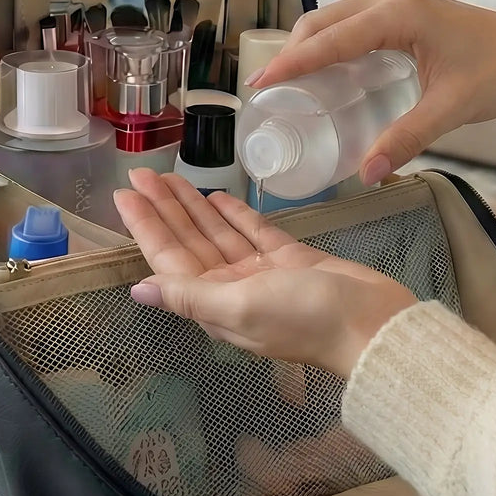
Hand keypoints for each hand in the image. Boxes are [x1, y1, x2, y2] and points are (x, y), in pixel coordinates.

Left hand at [114, 169, 417, 377]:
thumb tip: (137, 291)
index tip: (124, 195)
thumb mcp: (239, 307)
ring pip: (218, 233)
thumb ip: (188, 296)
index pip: (169, 260)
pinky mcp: (291, 260)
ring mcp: (262, 274)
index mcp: (214, 304)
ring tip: (170, 176)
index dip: (145, 226)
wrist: (371, 322)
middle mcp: (232, 289)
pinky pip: (253, 232)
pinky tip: (217, 197)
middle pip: (189, 242)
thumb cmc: (304, 316)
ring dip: (193, 207)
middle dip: (164, 209)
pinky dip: (235, 215)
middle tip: (141, 173)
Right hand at [248, 0, 495, 183]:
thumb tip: (367, 173)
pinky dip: (329, 46)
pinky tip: (324, 76)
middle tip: (268, 95)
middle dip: (290, 55)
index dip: (290, 63)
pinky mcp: (400, 12)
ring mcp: (395, 1)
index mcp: (399, 13)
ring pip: (333, 21)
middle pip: (321, 24)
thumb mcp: (452, 107)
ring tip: (288, 88)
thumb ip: (408, 138)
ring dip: (308, 49)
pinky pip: (350, 25)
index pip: (329, 39)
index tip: (258, 85)